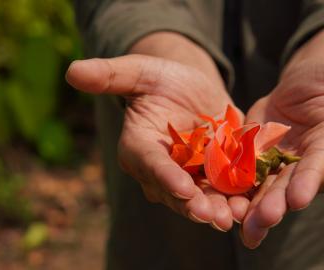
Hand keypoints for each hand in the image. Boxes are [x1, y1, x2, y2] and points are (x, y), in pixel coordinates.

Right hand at [66, 54, 238, 231]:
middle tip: (212, 216)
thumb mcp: (141, 71)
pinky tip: (251, 205)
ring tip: (235, 216)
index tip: (183, 187)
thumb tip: (72, 71)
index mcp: (139, 148)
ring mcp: (188, 177)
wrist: (193, 90)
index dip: (165, 176)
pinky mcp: (212, 176)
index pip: (150, 164)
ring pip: (201, 198)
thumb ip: (111, 75)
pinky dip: (236, 198)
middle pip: (176, 191)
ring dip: (217, 209)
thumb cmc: (163, 79)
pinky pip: (223, 191)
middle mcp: (161, 170)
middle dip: (194, 204)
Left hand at [239, 57, 323, 247]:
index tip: (300, 196)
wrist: (305, 86)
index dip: (312, 178)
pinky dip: (234, 192)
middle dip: (277, 203)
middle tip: (263, 222)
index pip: (322, 163)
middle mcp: (309, 162)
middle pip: (291, 184)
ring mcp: (283, 164)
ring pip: (267, 189)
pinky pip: (246, 177)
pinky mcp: (259, 159)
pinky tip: (220, 208)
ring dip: (254, 209)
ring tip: (242, 229)